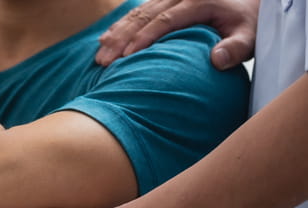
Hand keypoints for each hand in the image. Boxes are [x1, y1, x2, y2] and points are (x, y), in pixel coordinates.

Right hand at [95, 0, 258, 69]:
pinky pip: (138, 11)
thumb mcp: (250, 36)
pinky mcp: (164, 1)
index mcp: (199, 1)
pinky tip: (105, 37)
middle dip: (121, 38)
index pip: (165, 19)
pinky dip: (120, 25)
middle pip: (144, 15)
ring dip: (116, 33)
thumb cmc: (247, 23)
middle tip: (103, 60)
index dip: (144, 37)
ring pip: (137, 12)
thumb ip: (236, 48)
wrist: (249, 3)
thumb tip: (216, 59)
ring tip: (99, 52)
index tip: (127, 56)